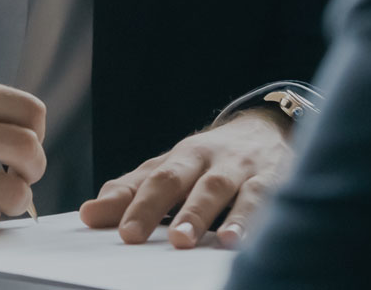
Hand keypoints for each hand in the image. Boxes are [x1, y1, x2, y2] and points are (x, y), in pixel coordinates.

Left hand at [78, 107, 292, 248]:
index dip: (142, 205)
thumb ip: (130, 191)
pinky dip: (263, 220)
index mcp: (184, 157)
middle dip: (186, 212)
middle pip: (198, 184)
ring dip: (233, 217)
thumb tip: (89, 214)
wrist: (267, 129)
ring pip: (238, 193)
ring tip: (223, 242)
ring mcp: (249, 172)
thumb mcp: (169, 168)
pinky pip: (273, 201)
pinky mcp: (281, 183)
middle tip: (174, 240)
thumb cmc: (208, 160)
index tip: (125, 234)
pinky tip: (254, 239)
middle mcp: (216, 162)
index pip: (159, 180)